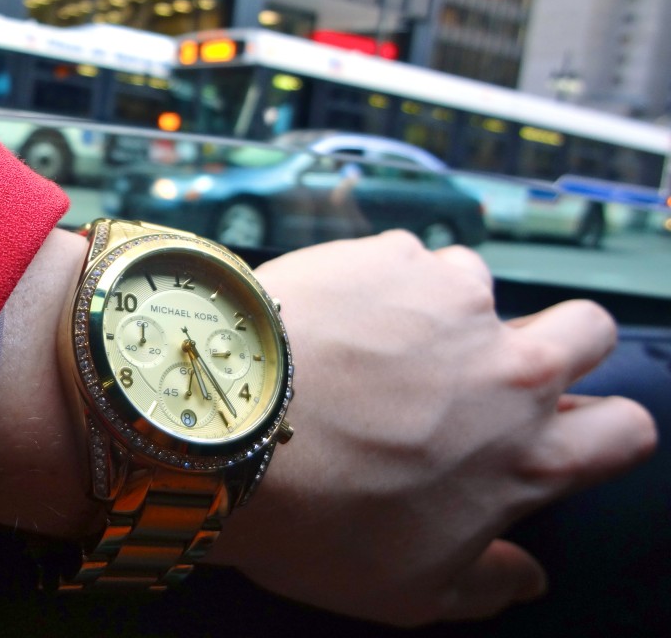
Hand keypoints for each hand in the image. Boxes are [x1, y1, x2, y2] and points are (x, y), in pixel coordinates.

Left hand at [208, 231, 656, 625]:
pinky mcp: (387, 255)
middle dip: (564, 346)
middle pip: (589, 329)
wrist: (222, 430)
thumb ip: (488, 583)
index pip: (624, 430)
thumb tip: (526, 576)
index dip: (601, 432)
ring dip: (446, 313)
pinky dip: (378, 285)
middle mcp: (508, 363)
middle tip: (493, 371)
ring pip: (481, 287)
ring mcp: (449, 298)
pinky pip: (403, 262)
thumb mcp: (409, 590)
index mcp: (528, 451)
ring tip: (375, 346)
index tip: (564, 435)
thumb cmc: (313, 519)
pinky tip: (331, 317)